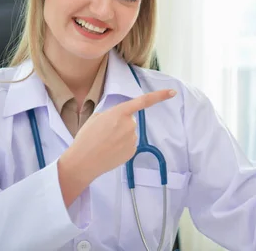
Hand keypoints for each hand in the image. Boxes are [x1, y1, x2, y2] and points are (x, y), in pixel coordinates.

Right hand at [58, 89, 176, 205]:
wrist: (83, 162)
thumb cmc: (86, 138)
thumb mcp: (96, 118)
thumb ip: (111, 114)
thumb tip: (119, 119)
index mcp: (119, 113)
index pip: (143, 101)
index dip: (159, 96)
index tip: (172, 92)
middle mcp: (129, 125)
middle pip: (130, 120)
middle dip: (120, 124)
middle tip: (105, 132)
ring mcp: (132, 139)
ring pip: (130, 133)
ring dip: (120, 136)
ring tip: (105, 143)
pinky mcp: (133, 151)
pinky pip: (130, 144)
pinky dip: (121, 146)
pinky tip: (110, 150)